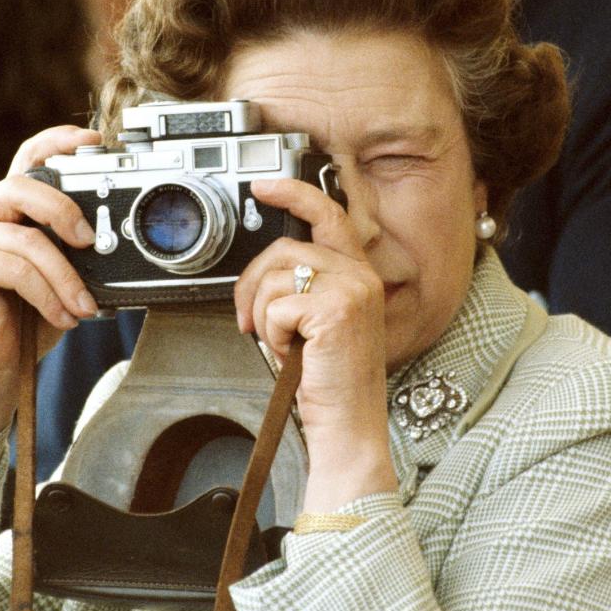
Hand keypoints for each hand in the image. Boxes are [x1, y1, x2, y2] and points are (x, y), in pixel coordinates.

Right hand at [0, 126, 100, 443]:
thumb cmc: (24, 328)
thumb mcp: (61, 284)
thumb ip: (77, 258)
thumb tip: (119, 246)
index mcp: (8, 215)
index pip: (28, 161)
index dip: (57, 142)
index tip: (94, 140)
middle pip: (23, 184)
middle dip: (64, 208)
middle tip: (90, 240)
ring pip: (27, 237)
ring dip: (66, 275)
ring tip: (85, 305)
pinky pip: (16, 267)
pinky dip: (48, 294)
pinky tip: (64, 317)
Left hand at [234, 177, 396, 511]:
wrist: (348, 425)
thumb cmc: (330, 382)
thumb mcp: (316, 324)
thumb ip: (303, 289)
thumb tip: (264, 272)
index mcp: (359, 275)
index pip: (329, 215)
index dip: (294, 193)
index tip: (264, 185)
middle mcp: (361, 277)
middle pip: (285, 248)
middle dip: (253, 284)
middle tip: (249, 318)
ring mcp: (351, 291)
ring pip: (276, 277)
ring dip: (264, 316)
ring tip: (283, 344)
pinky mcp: (334, 310)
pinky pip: (276, 306)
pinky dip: (271, 335)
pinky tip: (291, 353)